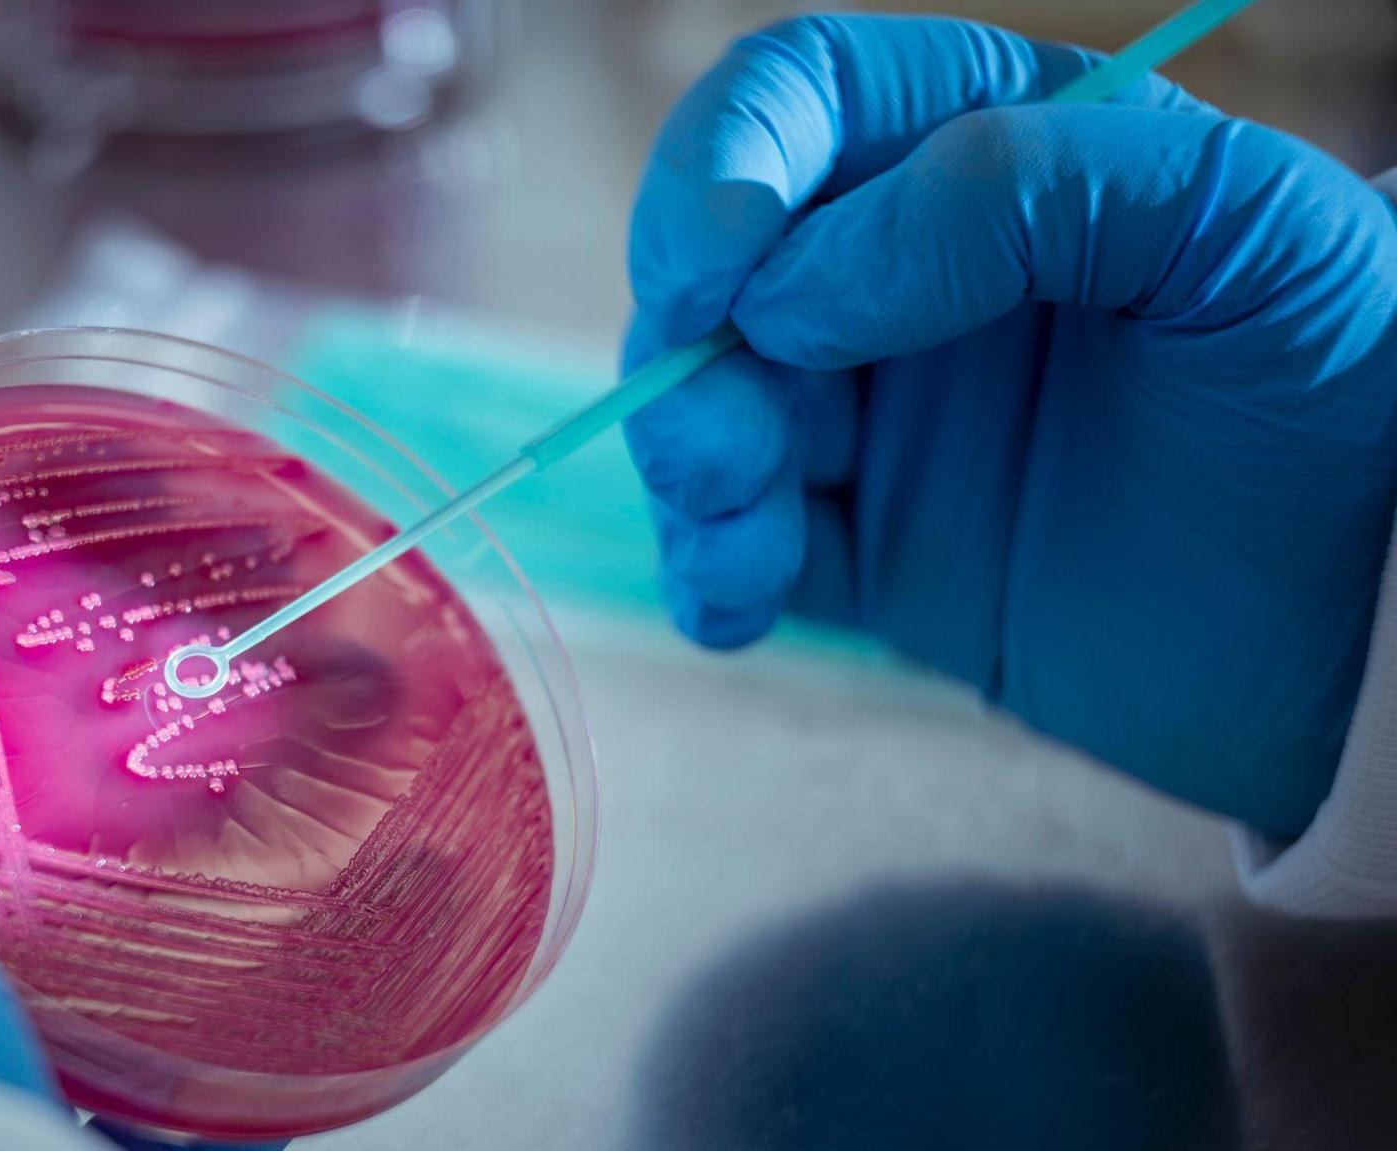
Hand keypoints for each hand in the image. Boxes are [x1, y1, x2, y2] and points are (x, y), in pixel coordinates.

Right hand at [625, 15, 1396, 837]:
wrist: (1387, 616)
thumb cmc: (1354, 378)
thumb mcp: (1241, 228)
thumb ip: (1021, 196)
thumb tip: (790, 287)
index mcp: (990, 153)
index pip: (801, 104)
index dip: (724, 164)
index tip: (717, 267)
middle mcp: (910, 278)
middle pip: (717, 268)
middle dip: (686, 343)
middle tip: (723, 436)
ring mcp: (887, 420)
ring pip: (709, 408)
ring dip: (691, 465)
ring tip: (750, 539)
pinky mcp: (879, 556)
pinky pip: (746, 552)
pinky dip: (711, 573)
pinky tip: (740, 606)